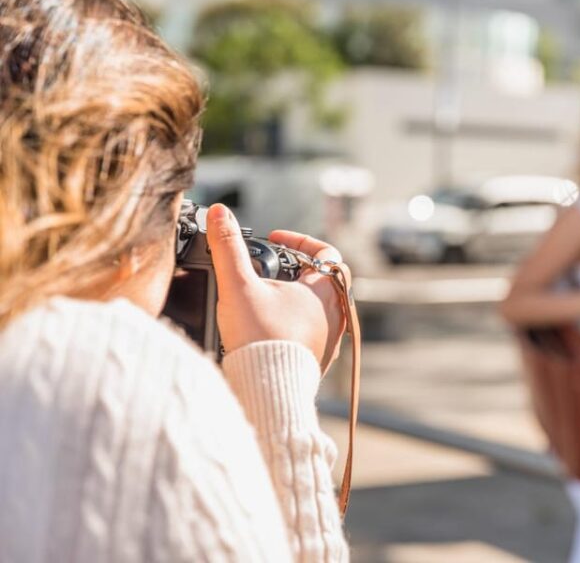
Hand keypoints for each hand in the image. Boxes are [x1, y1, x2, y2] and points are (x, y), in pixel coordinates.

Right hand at [206, 204, 346, 371]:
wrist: (268, 390)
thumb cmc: (261, 338)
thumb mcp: (239, 286)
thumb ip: (228, 247)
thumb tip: (219, 213)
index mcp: (326, 290)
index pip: (326, 251)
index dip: (300, 240)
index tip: (275, 239)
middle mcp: (336, 314)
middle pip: (326, 279)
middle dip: (299, 269)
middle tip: (273, 268)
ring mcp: (331, 340)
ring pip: (322, 308)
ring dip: (299, 298)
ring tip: (269, 297)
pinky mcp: (318, 362)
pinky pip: (314, 334)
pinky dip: (297, 325)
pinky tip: (272, 329)